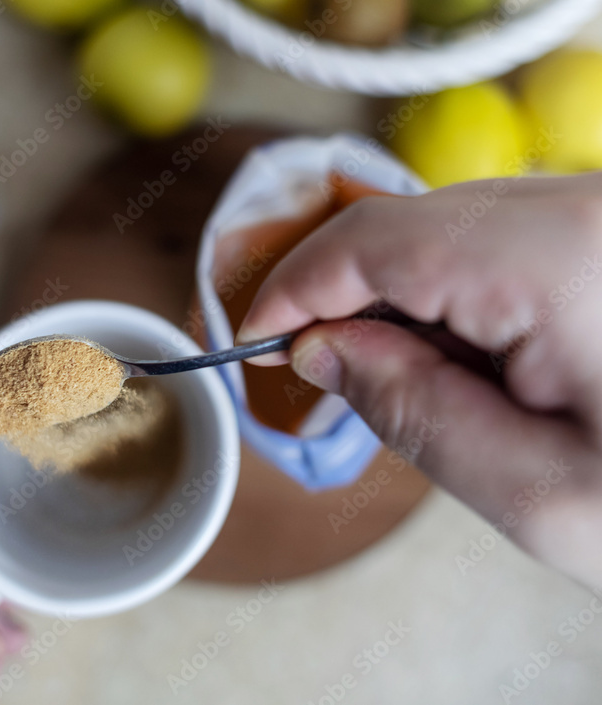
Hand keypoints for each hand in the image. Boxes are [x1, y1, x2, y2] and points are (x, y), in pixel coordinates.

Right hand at [237, 173, 601, 586]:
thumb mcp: (540, 493)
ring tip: (427, 390)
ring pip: (452, 228)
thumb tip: (323, 351)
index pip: (378, 239)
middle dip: (348, 297)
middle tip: (328, 377)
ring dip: (407, 303)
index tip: (257, 334)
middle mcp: (587, 207)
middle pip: (411, 223)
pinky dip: (461, 299)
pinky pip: (503, 240)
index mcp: (560, 261)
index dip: (296, 282)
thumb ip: (412, 412)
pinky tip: (483, 365)